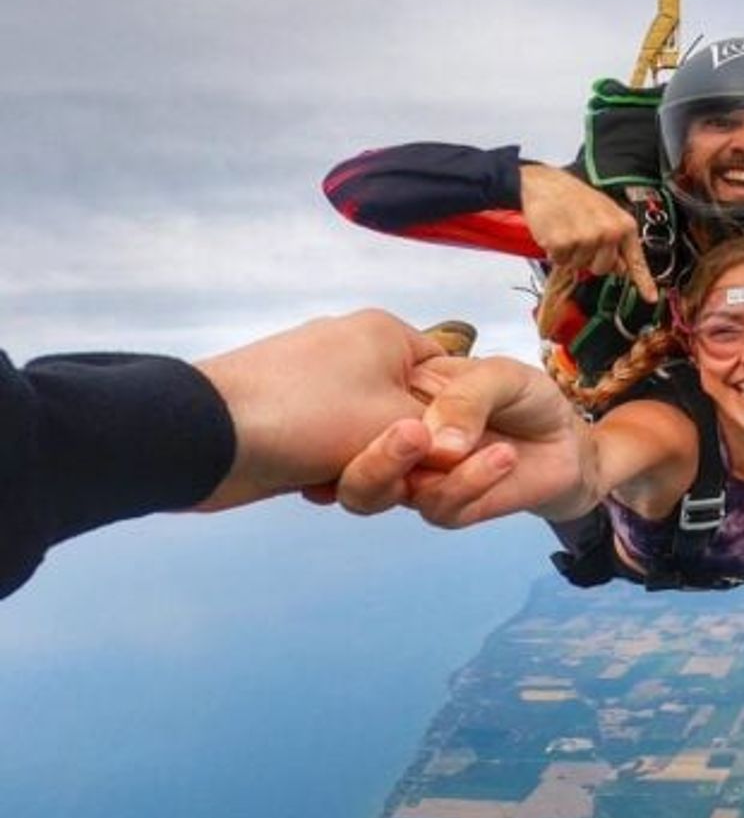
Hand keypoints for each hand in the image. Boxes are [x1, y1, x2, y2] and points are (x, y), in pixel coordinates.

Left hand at [194, 309, 447, 509]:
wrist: (204, 435)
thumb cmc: (305, 415)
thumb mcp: (397, 427)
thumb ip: (443, 440)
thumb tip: (465, 455)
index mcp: (386, 335)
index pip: (450, 376)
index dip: (454, 422)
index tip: (446, 453)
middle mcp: (354, 351)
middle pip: (410, 415)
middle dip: (403, 454)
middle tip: (397, 477)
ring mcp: (318, 384)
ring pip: (371, 440)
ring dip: (363, 467)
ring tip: (338, 477)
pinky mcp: (291, 417)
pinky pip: (334, 450)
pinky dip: (331, 470)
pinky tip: (311, 483)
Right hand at [327, 356, 594, 527]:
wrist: (567, 440)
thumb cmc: (525, 399)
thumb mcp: (502, 376)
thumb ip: (466, 396)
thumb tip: (433, 442)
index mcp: (396, 399)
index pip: (346, 411)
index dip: (334, 419)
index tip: (344, 415)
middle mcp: (396, 443)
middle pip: (349, 466)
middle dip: (369, 459)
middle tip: (409, 435)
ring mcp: (419, 479)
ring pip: (381, 495)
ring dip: (421, 473)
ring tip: (460, 447)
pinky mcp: (452, 507)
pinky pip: (441, 507)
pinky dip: (469, 484)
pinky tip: (503, 457)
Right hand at [520, 164, 658, 301]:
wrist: (544, 184)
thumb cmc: (573, 196)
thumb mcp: (604, 213)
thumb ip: (616, 240)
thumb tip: (622, 266)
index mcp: (623, 225)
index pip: (635, 259)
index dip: (643, 281)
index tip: (650, 297)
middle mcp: (609, 232)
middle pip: (602, 269)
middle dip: (589, 260)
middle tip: (580, 237)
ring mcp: (587, 238)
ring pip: (579, 267)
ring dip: (570, 254)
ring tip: (567, 229)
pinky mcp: (564, 242)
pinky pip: (560, 261)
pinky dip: (555, 252)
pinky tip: (555, 232)